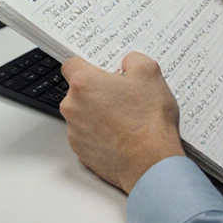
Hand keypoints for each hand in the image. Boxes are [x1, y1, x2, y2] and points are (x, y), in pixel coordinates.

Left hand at [60, 53, 185, 193]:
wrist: (151, 163)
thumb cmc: (148, 121)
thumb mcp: (150, 74)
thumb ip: (134, 60)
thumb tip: (128, 62)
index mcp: (84, 84)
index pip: (71, 64)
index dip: (87, 65)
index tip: (99, 70)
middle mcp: (73, 107)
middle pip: (79, 92)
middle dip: (97, 91)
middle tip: (122, 96)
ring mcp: (75, 132)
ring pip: (83, 115)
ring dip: (98, 114)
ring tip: (126, 119)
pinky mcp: (81, 152)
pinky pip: (88, 136)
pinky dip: (101, 135)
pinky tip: (122, 136)